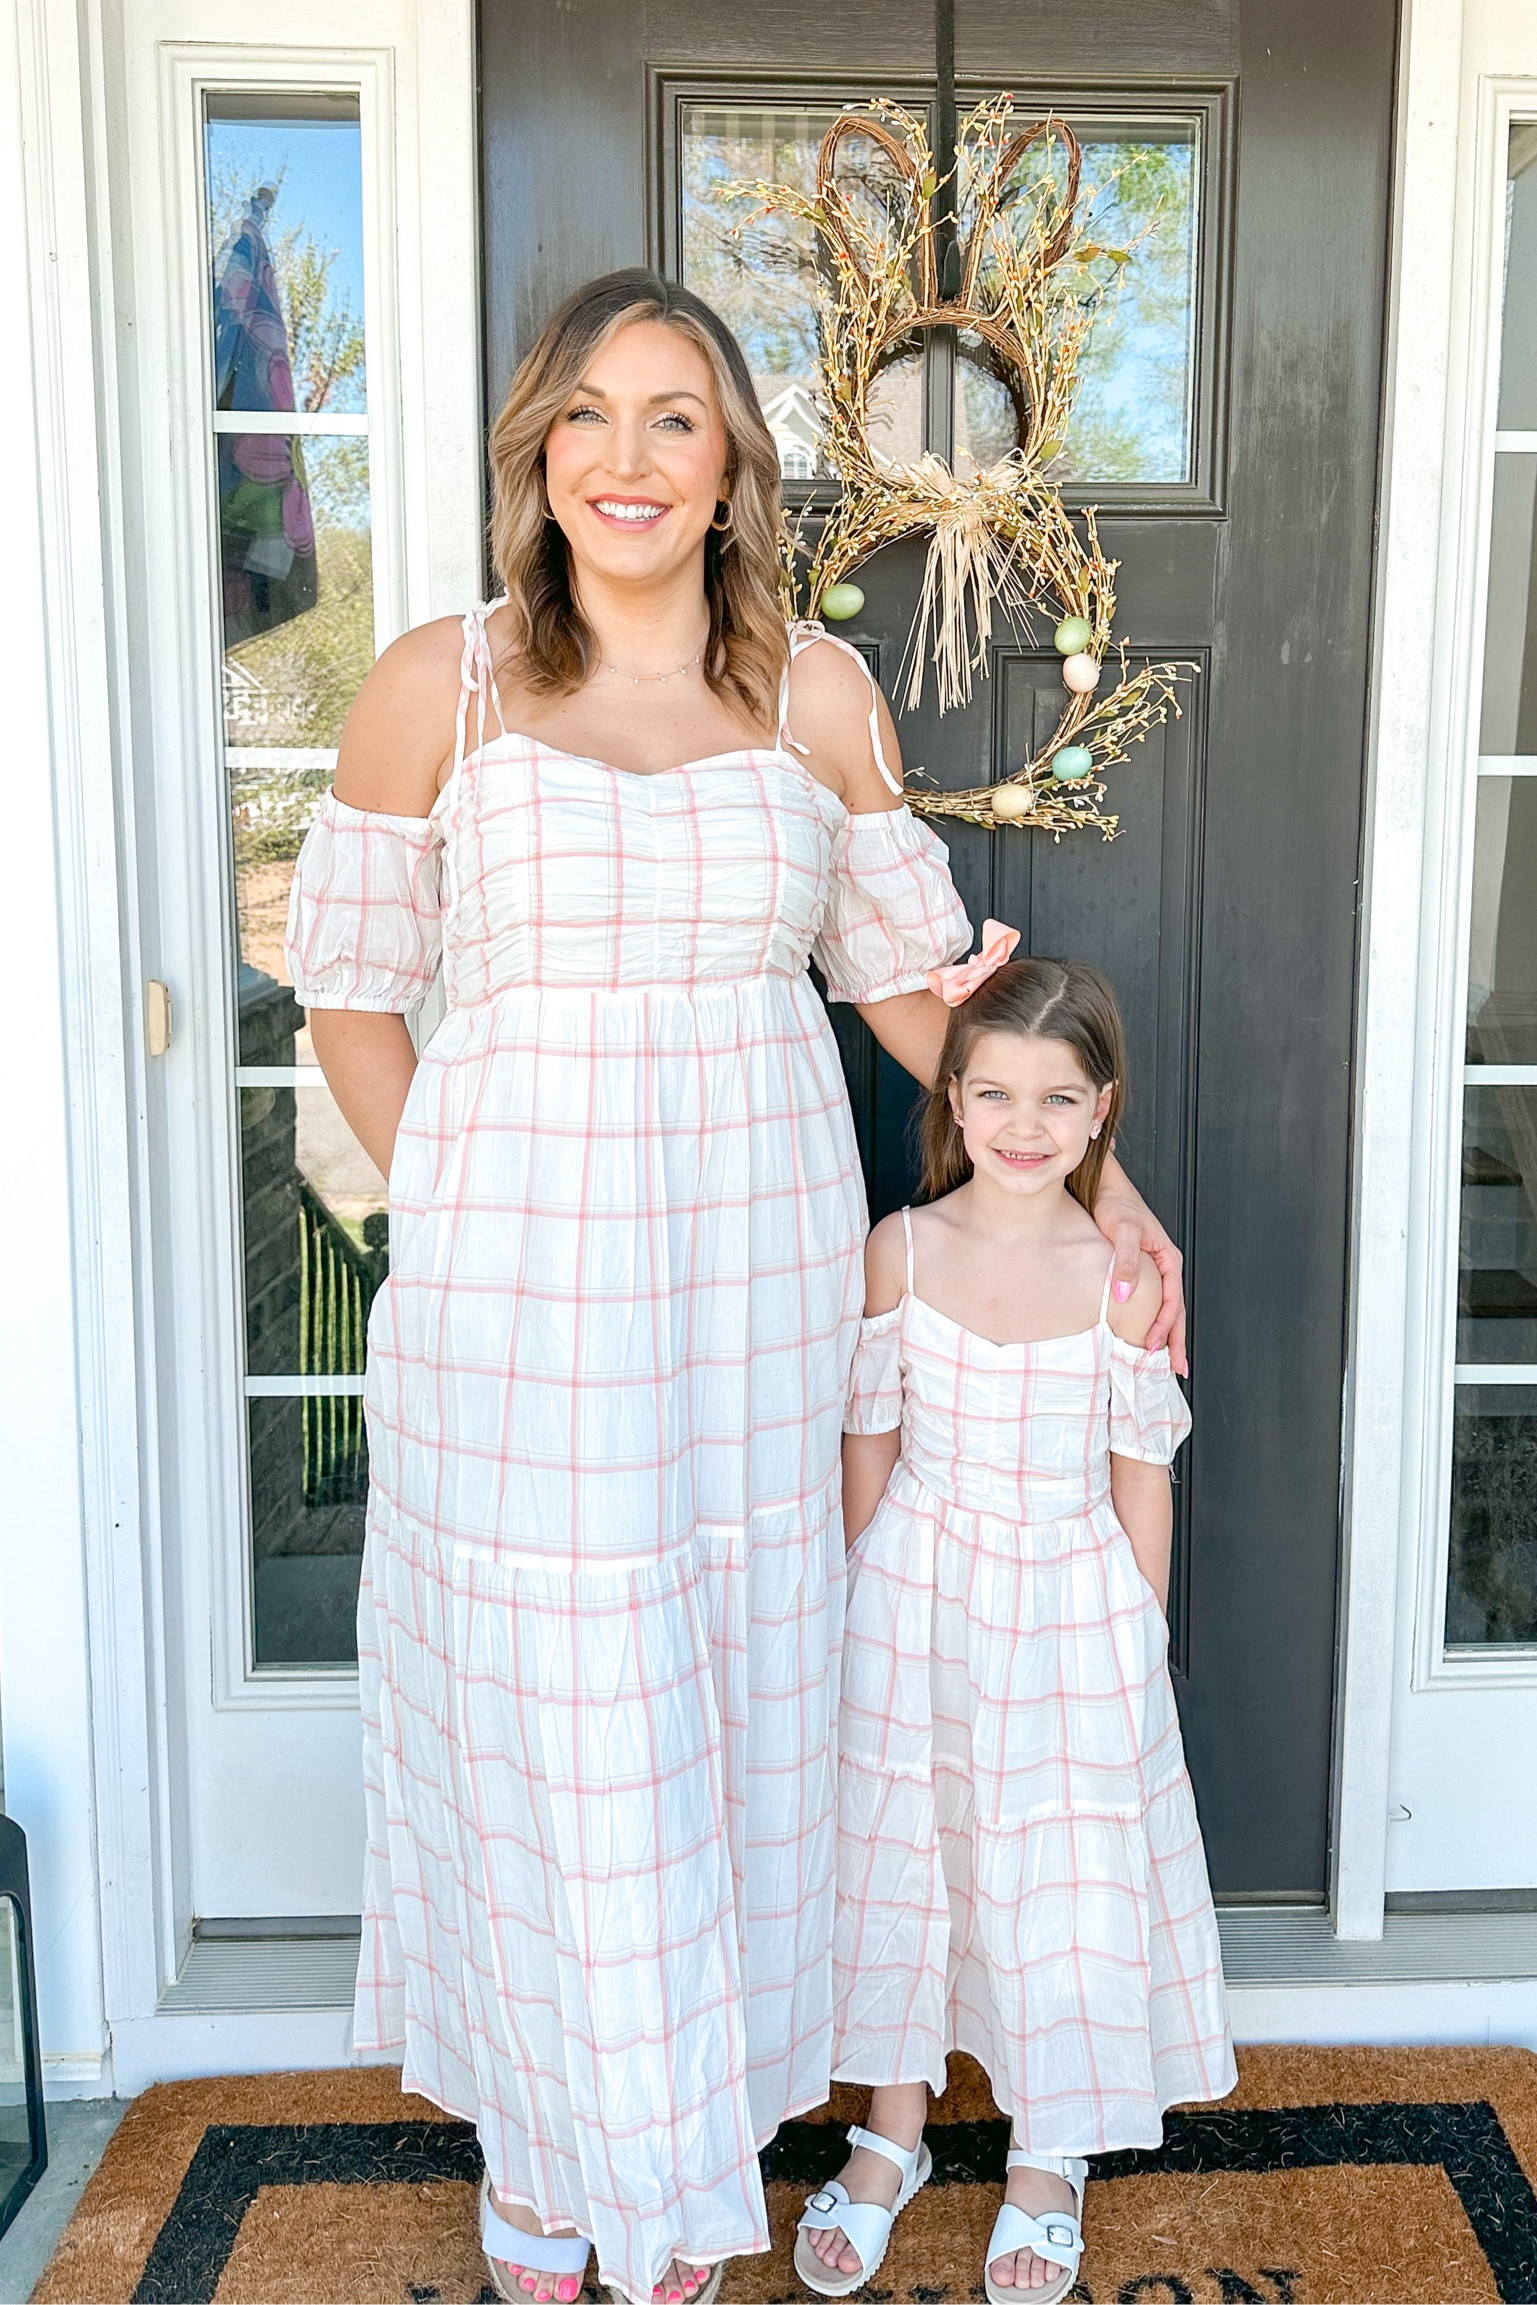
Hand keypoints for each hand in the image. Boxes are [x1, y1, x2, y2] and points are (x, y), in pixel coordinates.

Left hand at [1094, 1153, 1187, 1374]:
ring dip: (1167, 1335)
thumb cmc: (1117, 1205)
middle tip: (1175, 1371)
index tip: (1152, 1349)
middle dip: (1175, 1342)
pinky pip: (1152, 1301)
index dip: (1164, 1328)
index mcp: (1169, 1260)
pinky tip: (1147, 1335)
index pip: (1171, 1303)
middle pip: (1175, 1311)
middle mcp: (1166, 1267)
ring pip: (1167, 1309)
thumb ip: (1125, 1263)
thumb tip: (1122, 1295)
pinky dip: (1154, 1321)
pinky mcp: (1141, 1269)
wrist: (1107, 1188)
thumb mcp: (1122, 1232)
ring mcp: (1156, 1270)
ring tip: (1166, 1363)